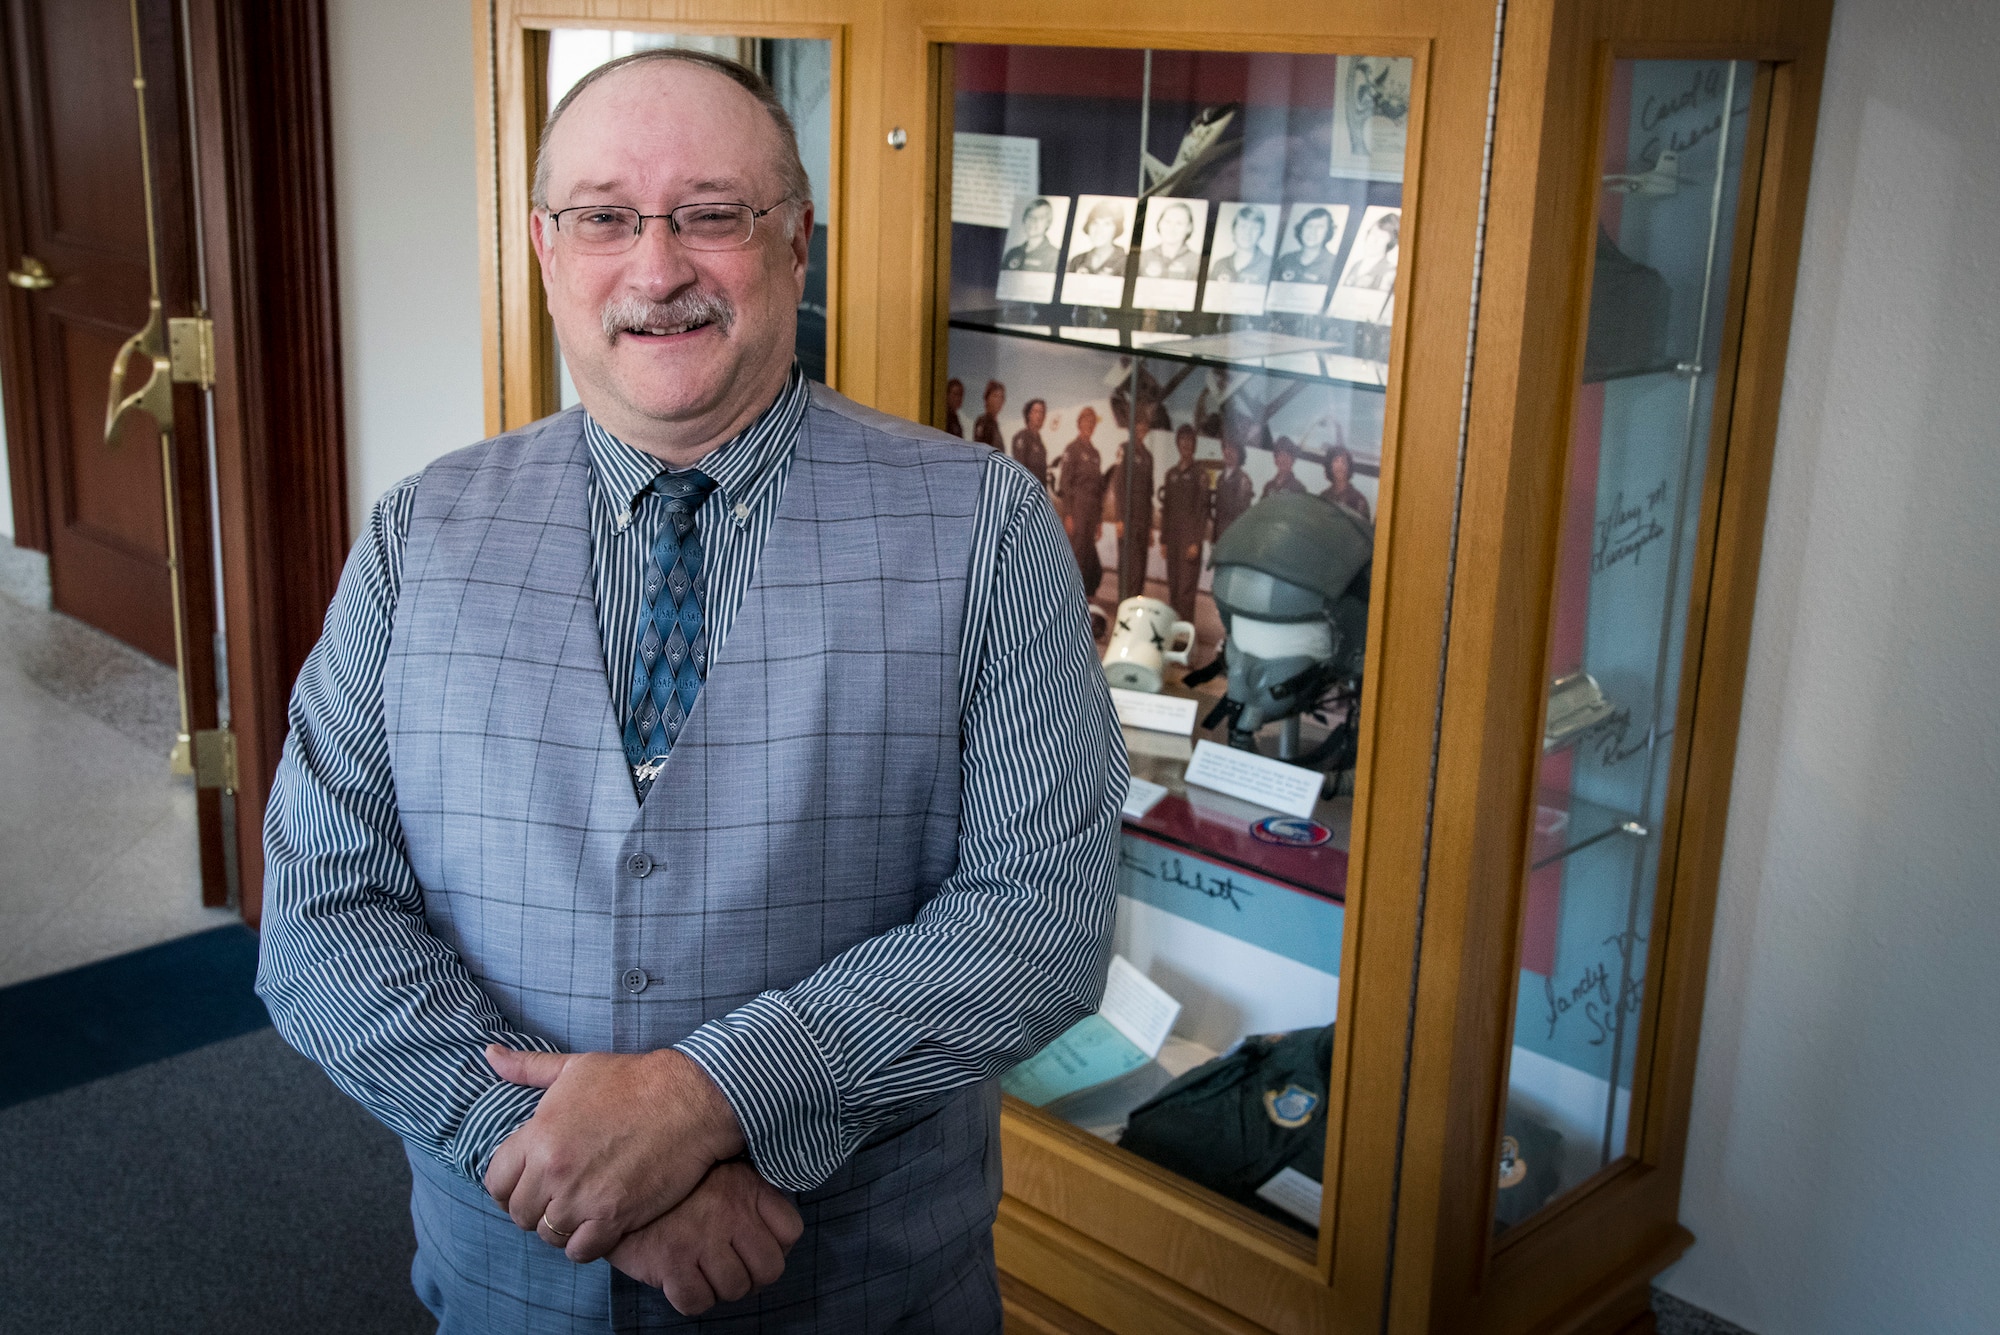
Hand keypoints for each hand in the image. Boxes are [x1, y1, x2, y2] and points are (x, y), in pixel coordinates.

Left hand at [483, 1046, 744, 1262]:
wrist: (688, 1099)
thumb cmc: (632, 1079)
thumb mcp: (575, 1067)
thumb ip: (527, 1067)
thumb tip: (490, 1054)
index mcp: (538, 1135)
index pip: (496, 1183)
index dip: (509, 1186)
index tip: (529, 1182)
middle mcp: (554, 1171)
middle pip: (519, 1213)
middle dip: (534, 1207)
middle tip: (557, 1196)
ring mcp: (583, 1197)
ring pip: (547, 1234)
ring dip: (560, 1226)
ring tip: (579, 1209)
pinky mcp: (614, 1217)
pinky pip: (579, 1251)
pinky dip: (584, 1243)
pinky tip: (597, 1225)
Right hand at [608, 1161, 803, 1315]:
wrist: (620, 1190)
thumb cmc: (679, 1191)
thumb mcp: (725, 1175)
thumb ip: (754, 1198)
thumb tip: (781, 1239)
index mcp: (746, 1186)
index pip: (791, 1231)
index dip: (776, 1247)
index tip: (754, 1247)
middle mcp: (728, 1210)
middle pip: (769, 1269)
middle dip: (752, 1277)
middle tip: (731, 1268)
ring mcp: (700, 1236)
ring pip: (735, 1289)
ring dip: (720, 1288)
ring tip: (704, 1270)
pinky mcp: (670, 1261)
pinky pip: (698, 1303)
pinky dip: (692, 1298)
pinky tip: (682, 1278)